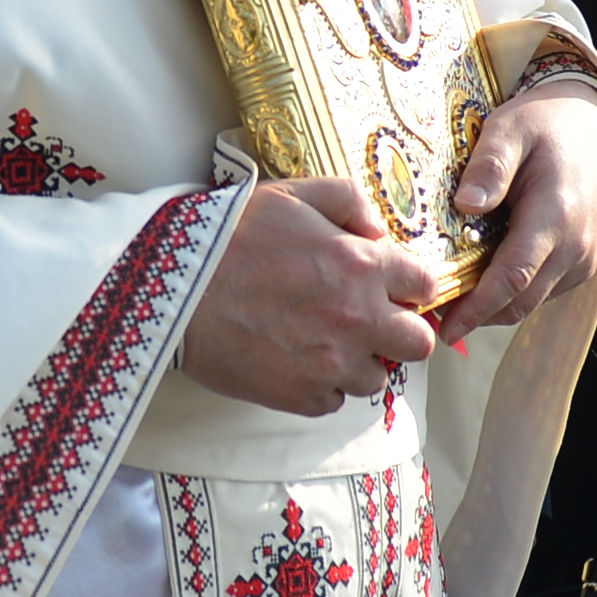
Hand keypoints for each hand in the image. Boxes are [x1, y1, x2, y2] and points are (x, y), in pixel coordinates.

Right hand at [183, 175, 445, 414]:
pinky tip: (293, 360)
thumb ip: (347, 201)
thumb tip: (378, 230)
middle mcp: (357, 318)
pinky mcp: (301, 396)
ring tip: (320, 341)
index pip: (424, 285)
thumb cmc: (228, 236)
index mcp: (360, 265)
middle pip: (418, 343)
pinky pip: (333, 401)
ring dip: (357, 361)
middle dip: (399, 331)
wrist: (171, 289)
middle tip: (368, 321)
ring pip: (375, 377)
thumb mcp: (290, 195)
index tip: (391, 287)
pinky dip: (320, 385)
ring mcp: (331, 363)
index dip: (409, 285)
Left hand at [429, 78, 596, 340]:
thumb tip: (465, 205)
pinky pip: (542, 291)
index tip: (445, 326)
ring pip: (530, 301)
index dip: (478, 307)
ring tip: (449, 300)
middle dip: (476, 316)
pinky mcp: (581, 263)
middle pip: (520, 300)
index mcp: (556, 215)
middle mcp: (575, 247)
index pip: (514, 275)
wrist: (594, 125)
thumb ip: (489, 165)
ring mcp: (582, 259)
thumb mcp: (511, 128)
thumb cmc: (547, 123)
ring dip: (491, 308)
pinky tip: (480, 280)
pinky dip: (510, 294)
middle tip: (431, 315)